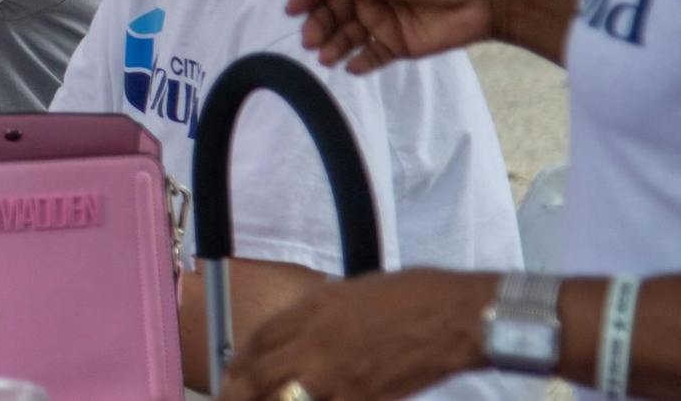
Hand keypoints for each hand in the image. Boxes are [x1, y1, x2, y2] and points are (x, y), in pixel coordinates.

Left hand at [217, 269, 494, 400]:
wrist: (452, 316)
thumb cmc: (408, 295)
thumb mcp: (348, 290)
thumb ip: (315, 313)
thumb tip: (295, 334)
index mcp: (311, 308)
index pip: (259, 338)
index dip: (240, 359)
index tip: (232, 371)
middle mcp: (314, 342)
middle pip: (258, 375)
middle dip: (236, 391)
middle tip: (228, 398)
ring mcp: (336, 376)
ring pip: (283, 399)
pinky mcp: (361, 399)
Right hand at [284, 0, 498, 73]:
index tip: (291, 9)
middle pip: (335, 11)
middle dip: (319, 24)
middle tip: (309, 40)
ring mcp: (385, 21)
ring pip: (350, 35)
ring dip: (335, 45)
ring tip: (325, 58)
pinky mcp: (400, 46)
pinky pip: (373, 56)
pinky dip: (360, 62)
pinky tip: (352, 67)